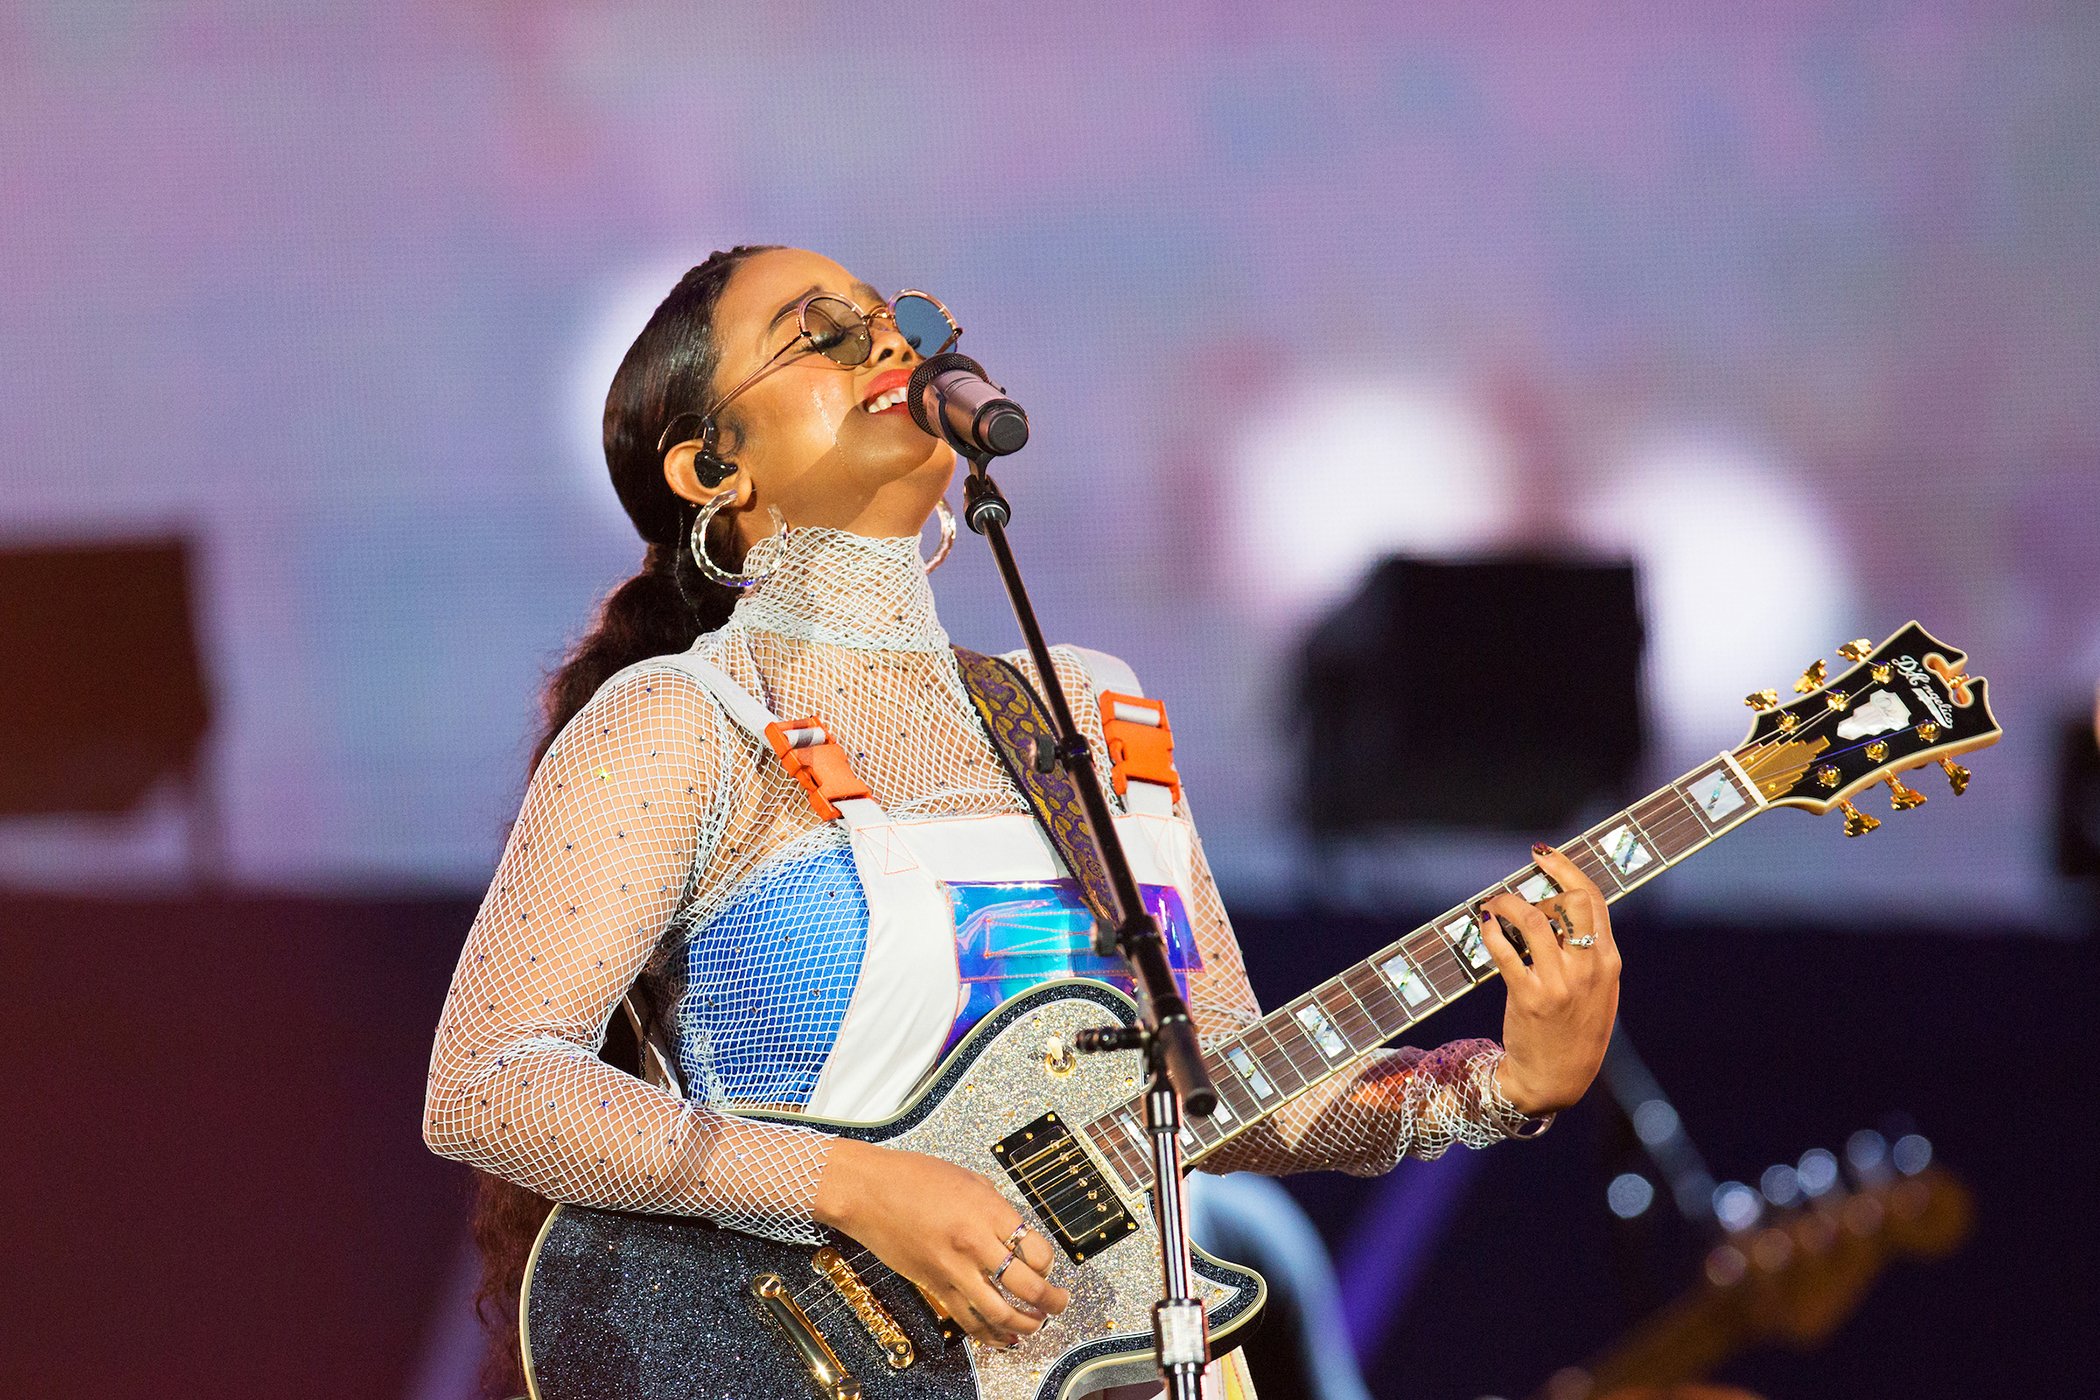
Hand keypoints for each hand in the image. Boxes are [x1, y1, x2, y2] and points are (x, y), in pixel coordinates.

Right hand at [812, 1138, 1070, 1346]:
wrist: (868, 1191)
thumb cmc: (913, 1177)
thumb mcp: (969, 1179)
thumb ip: (997, 1208)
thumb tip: (1017, 1232)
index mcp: (989, 1211)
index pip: (1037, 1250)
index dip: (1049, 1264)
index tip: (1048, 1266)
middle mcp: (975, 1243)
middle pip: (1027, 1287)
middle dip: (1051, 1301)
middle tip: (1060, 1304)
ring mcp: (953, 1269)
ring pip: (1000, 1312)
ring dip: (1026, 1324)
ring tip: (1037, 1324)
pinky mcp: (934, 1286)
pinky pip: (968, 1319)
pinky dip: (990, 1334)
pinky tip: (1004, 1337)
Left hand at [1478, 845, 1621, 1115]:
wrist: (1557, 1079)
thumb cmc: (1576, 1030)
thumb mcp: (1598, 990)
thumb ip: (1587, 951)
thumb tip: (1558, 905)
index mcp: (1608, 962)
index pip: (1594, 900)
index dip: (1568, 870)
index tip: (1545, 855)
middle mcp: (1588, 969)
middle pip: (1571, 901)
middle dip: (1546, 877)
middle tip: (1523, 873)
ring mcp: (1559, 983)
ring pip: (1533, 920)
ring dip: (1508, 903)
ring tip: (1495, 903)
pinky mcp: (1529, 997)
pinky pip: (1505, 950)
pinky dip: (1491, 931)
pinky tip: (1484, 925)